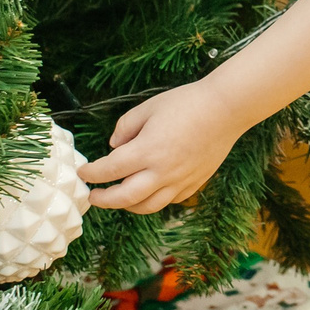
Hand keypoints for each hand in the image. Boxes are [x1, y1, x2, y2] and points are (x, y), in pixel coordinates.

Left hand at [79, 81, 249, 212]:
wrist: (226, 109)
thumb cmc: (186, 103)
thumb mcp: (147, 107)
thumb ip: (125, 127)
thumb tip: (114, 146)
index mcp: (147, 150)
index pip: (109, 170)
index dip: (92, 174)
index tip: (83, 172)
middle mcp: (161, 172)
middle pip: (124, 198)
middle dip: (104, 199)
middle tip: (93, 196)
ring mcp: (179, 181)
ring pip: (147, 207)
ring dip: (127, 206)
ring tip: (119, 198)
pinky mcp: (194, 183)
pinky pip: (169, 200)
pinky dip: (154, 200)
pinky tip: (149, 191)